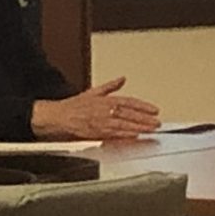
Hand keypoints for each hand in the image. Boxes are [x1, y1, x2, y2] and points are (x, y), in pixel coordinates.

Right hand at [30, 77, 160, 139]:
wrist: (57, 117)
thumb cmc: (73, 107)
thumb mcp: (92, 92)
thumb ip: (110, 86)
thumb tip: (122, 79)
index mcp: (104, 99)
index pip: (128, 101)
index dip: (143, 106)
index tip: (155, 110)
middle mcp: (104, 109)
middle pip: (129, 113)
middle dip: (145, 118)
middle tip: (158, 122)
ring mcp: (100, 121)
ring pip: (124, 124)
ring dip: (139, 127)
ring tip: (151, 130)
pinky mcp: (96, 132)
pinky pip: (114, 134)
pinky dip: (125, 135)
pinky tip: (135, 136)